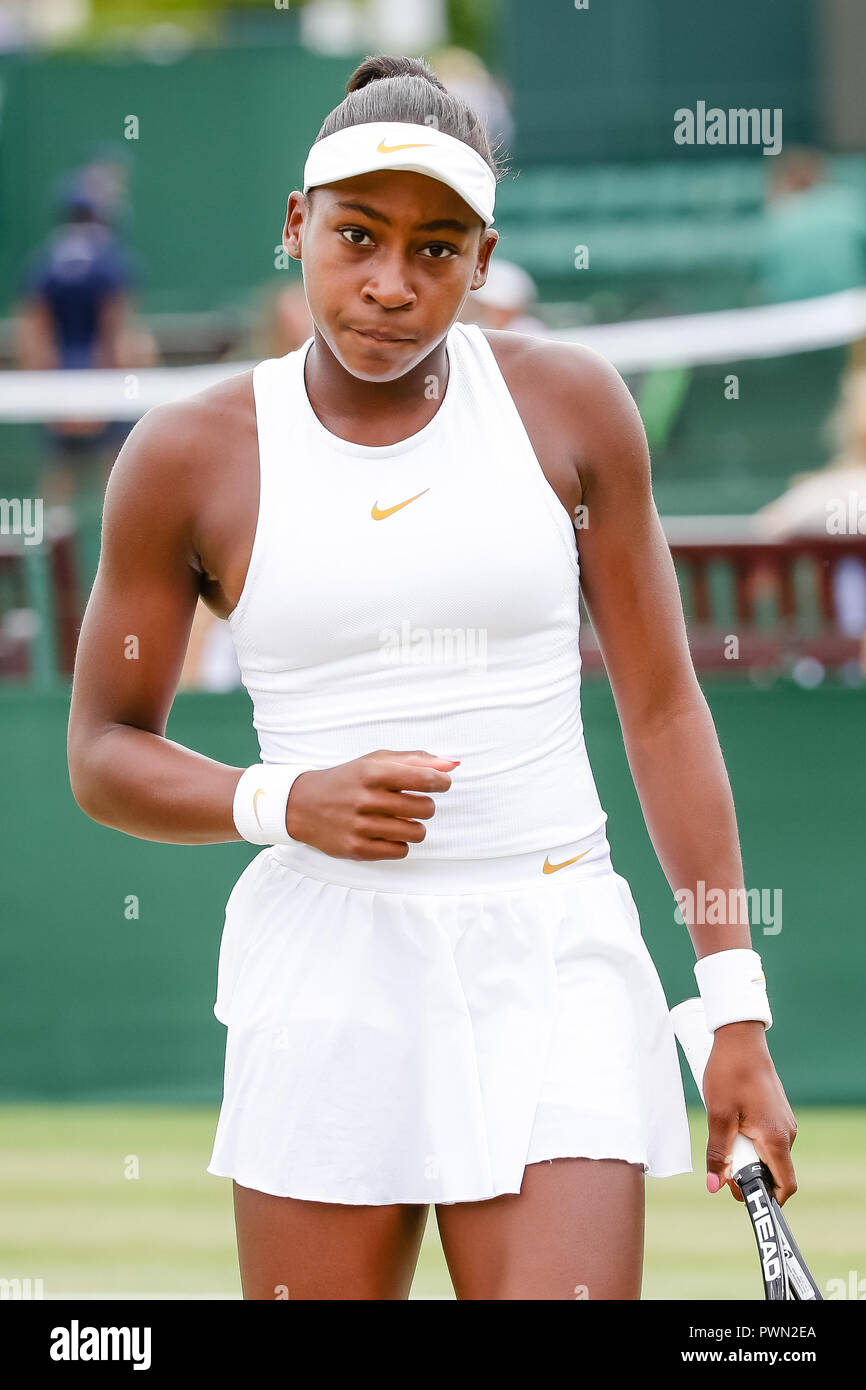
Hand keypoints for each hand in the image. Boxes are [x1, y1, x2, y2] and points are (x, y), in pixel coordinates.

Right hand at [284, 749, 459, 859]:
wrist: (302, 805)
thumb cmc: (347, 780)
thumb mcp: (375, 761)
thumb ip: (416, 760)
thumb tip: (453, 764)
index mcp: (372, 772)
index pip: (425, 778)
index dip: (441, 783)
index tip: (439, 784)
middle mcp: (365, 799)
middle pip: (426, 808)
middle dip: (424, 806)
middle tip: (409, 803)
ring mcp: (360, 826)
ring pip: (417, 832)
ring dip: (414, 826)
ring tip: (398, 819)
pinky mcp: (357, 850)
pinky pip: (401, 850)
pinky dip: (399, 842)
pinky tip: (386, 833)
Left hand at [702, 1020, 797, 1204]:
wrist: (740, 1039)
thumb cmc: (730, 1073)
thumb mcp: (718, 1115)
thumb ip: (718, 1152)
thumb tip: (715, 1185)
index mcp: (776, 1138)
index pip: (784, 1185)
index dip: (764, 1197)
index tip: (739, 1192)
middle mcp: (787, 1133)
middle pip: (773, 1171)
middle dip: (747, 1174)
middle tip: (721, 1163)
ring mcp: (784, 1122)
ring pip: (766, 1154)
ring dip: (744, 1154)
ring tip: (723, 1135)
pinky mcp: (776, 1113)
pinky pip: (765, 1138)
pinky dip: (748, 1139)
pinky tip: (730, 1123)